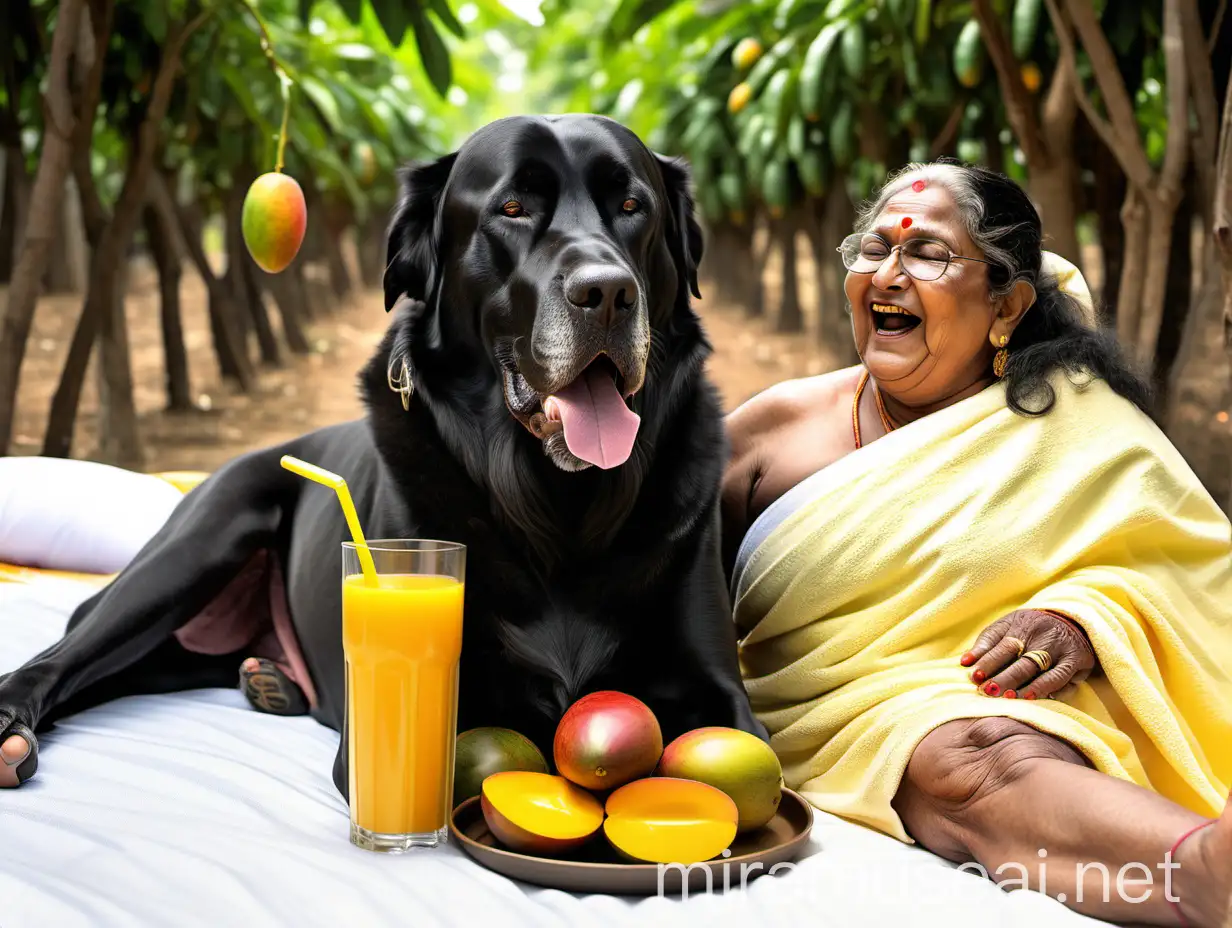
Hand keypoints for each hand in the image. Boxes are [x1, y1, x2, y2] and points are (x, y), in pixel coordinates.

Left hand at [959, 609, 1096, 699]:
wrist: (1074, 619)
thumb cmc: (1031, 628)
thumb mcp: (1009, 625)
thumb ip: (987, 642)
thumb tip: (965, 662)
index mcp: (1021, 624)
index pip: (1002, 644)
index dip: (987, 660)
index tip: (974, 676)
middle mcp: (1041, 635)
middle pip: (1019, 658)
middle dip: (1002, 676)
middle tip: (987, 691)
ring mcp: (1059, 647)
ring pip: (1038, 668)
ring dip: (1021, 684)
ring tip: (1006, 697)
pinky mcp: (1075, 660)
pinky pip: (1060, 676)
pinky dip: (1045, 687)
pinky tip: (1031, 697)